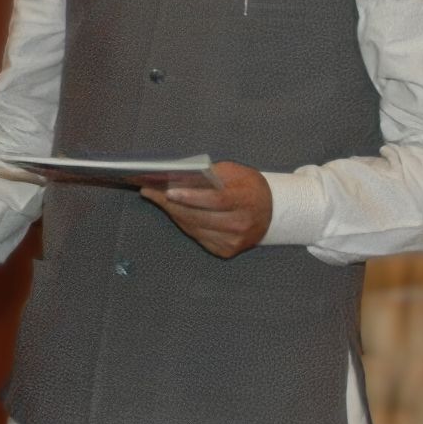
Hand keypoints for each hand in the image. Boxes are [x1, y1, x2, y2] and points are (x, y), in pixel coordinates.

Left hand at [142, 161, 272, 258]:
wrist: (271, 211)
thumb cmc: (249, 187)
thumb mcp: (236, 172)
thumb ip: (211, 174)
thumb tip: (180, 176)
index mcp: (246, 200)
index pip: (216, 200)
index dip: (191, 197)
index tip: (168, 191)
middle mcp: (241, 224)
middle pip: (200, 216)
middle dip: (172, 204)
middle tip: (151, 191)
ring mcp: (234, 241)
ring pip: (194, 228)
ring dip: (174, 213)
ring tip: (157, 198)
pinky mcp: (226, 251)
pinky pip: (197, 236)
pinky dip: (184, 223)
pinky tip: (175, 211)